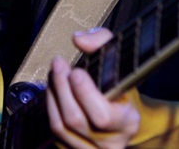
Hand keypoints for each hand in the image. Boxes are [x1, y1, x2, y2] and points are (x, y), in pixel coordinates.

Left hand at [45, 28, 140, 148]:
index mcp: (128, 123)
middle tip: (58, 65)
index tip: (76, 71)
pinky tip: (53, 92)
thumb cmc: (120, 88)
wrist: (122, 118)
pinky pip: (54, 135)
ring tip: (54, 74)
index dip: (85, 93)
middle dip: (62, 88)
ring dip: (52, 97)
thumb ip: (103, 43)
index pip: (102, 116)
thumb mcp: (120, 63)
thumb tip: (79, 39)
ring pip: (60, 128)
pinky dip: (50, 110)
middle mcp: (111, 143)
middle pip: (75, 120)